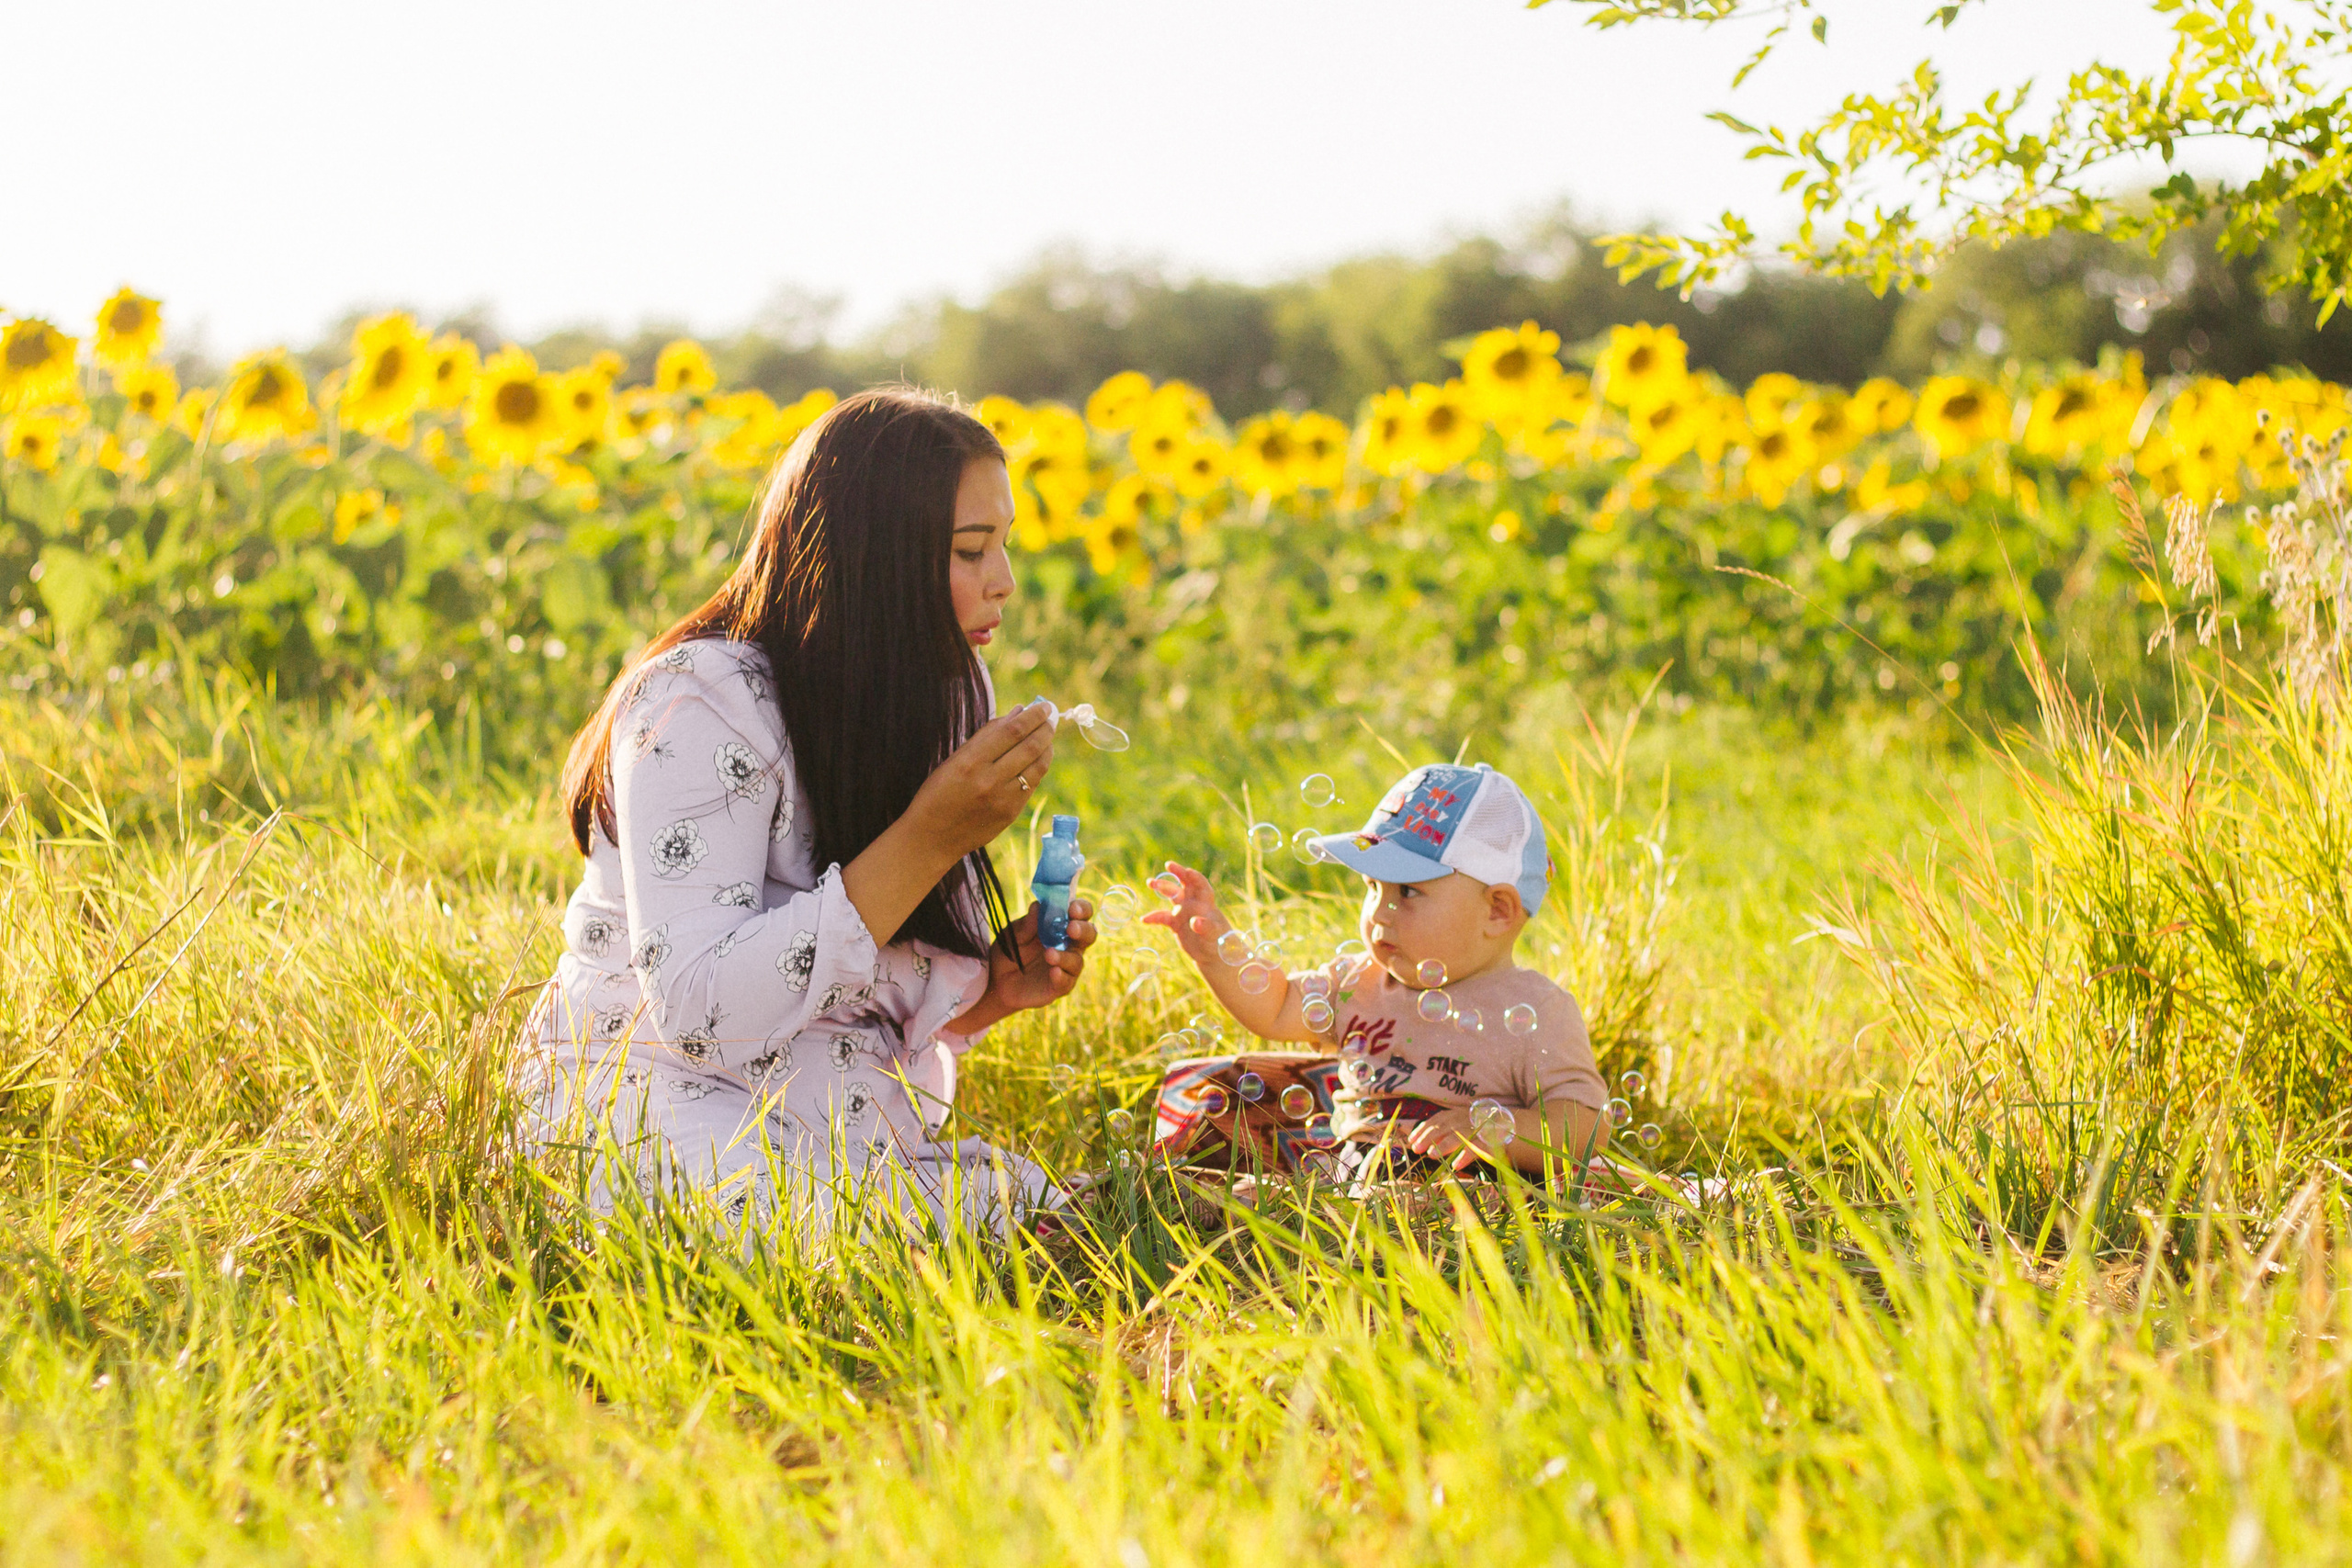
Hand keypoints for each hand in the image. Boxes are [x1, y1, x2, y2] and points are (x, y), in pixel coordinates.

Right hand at [902, 703, 1057, 861]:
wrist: (931, 837)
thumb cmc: (938, 793)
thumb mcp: (954, 760)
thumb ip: (986, 736)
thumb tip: (1017, 713)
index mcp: (970, 761)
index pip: (1012, 730)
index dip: (1033, 716)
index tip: (1043, 706)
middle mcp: (988, 780)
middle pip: (1030, 746)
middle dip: (1045, 728)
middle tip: (1051, 718)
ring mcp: (1002, 799)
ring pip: (1037, 766)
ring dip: (1047, 747)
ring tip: (1047, 736)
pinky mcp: (1010, 814)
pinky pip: (1032, 784)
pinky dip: (1039, 767)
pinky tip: (1038, 759)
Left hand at [950, 898, 1094, 1033]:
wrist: (997, 981)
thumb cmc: (1011, 951)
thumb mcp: (1014, 934)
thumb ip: (1028, 923)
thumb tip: (1038, 905)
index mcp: (1061, 926)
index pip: (1081, 914)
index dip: (1081, 909)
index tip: (1072, 908)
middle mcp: (1069, 945)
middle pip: (1089, 935)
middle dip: (1083, 930)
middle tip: (1071, 928)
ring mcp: (1066, 967)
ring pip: (1077, 961)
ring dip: (1066, 956)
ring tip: (1049, 954)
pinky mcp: (1059, 986)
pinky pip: (1066, 982)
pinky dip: (1061, 976)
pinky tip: (1053, 972)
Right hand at [1139, 861, 1232, 966]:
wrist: (1212, 954)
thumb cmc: (1219, 942)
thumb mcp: (1214, 935)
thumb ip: (1206, 928)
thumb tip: (1195, 922)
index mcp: (1206, 903)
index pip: (1201, 885)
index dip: (1195, 877)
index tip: (1187, 872)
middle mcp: (1194, 903)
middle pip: (1185, 884)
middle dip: (1177, 873)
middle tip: (1168, 864)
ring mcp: (1184, 912)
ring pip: (1172, 895)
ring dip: (1162, 887)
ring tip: (1150, 882)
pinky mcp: (1176, 923)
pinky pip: (1162, 917)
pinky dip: (1154, 917)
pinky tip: (1144, 919)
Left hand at [1404, 1106, 1502, 1172]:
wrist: (1512, 1128)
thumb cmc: (1481, 1130)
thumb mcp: (1462, 1125)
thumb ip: (1446, 1131)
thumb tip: (1422, 1143)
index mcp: (1458, 1114)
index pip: (1437, 1120)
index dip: (1423, 1129)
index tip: (1411, 1140)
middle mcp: (1467, 1119)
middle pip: (1444, 1126)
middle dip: (1428, 1137)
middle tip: (1416, 1149)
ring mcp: (1479, 1130)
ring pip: (1459, 1136)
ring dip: (1444, 1145)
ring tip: (1432, 1155)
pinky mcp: (1491, 1142)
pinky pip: (1477, 1148)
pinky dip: (1465, 1156)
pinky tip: (1456, 1165)